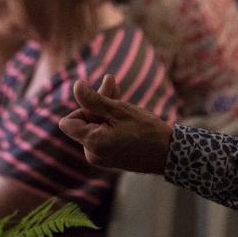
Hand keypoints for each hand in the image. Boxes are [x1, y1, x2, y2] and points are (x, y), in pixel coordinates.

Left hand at [57, 74, 171, 173]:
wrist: (168, 152)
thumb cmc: (145, 130)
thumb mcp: (119, 110)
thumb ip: (94, 100)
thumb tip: (76, 86)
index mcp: (93, 144)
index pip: (69, 122)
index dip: (82, 108)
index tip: (99, 99)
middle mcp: (92, 153)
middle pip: (84, 122)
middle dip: (97, 103)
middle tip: (111, 81)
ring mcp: (101, 156)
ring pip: (95, 125)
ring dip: (105, 108)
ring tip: (117, 88)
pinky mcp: (109, 155)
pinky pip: (102, 133)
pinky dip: (110, 120)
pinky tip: (120, 105)